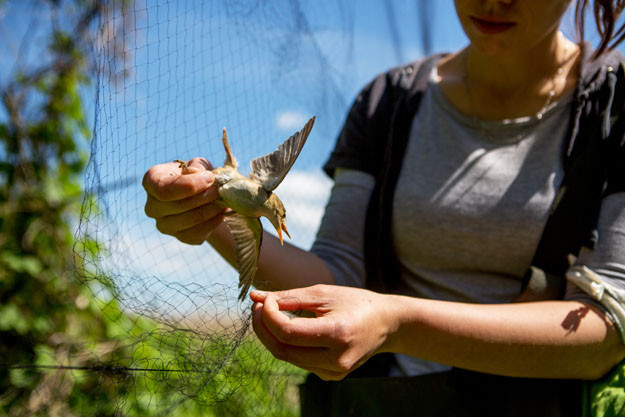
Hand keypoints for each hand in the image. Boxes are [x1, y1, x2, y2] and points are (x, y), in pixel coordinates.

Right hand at [142, 157, 224, 244]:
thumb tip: (200, 175)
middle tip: (221, 189)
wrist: (203, 195)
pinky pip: (198, 233)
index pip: (163, 189)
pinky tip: (221, 212)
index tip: (210, 178)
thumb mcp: (197, 165)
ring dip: (212, 209)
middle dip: (206, 196)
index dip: (189, 185)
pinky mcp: (179, 237)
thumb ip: (198, 167)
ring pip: (191, 219)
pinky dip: (214, 221)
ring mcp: (163, 225)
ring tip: (223, 200)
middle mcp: (152, 206)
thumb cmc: (197, 175)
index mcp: (151, 182)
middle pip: (179, 205)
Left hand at [250, 285, 396, 380]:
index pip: (288, 332)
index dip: (268, 316)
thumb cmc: (355, 302)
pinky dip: (289, 344)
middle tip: (259, 306)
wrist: (386, 323)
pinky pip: (300, 361)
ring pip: (288, 357)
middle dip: (263, 328)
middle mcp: (336, 359)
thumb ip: (289, 297)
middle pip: (283, 350)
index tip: (265, 299)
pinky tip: (292, 328)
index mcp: (337, 334)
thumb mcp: (323, 293)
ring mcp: (334, 372)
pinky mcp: (331, 376)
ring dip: (273, 336)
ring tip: (272, 313)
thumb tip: (256, 296)